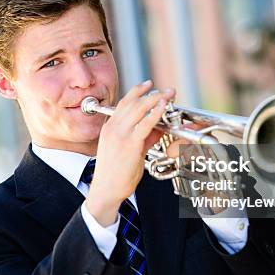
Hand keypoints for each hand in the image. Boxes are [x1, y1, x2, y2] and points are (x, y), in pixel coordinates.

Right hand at [86, 80, 174, 225]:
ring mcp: (120, 135)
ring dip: (156, 99)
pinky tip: (163, 108)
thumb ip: (145, 138)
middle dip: (152, 93)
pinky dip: (155, 113)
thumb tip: (160, 128)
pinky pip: (145, 124)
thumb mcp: (130, 151)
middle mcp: (113, 128)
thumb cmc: (116, 173)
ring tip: (168, 95)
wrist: (106, 189)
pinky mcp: (129, 144)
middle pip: (133, 102)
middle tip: (167, 90)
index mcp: (110, 127)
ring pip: (139, 109)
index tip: (148, 84)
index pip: (124, 103)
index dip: (137, 91)